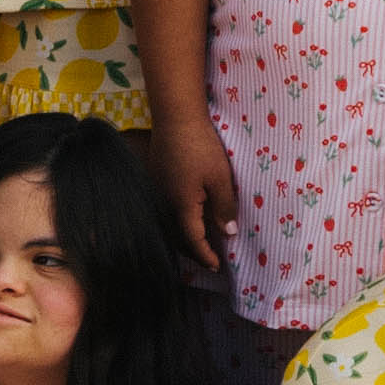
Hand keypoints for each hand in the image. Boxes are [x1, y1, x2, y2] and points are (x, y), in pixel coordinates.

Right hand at [151, 108, 240, 286]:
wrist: (176, 118)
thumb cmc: (201, 147)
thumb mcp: (220, 179)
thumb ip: (224, 208)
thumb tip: (228, 234)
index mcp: (182, 206)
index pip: (193, 240)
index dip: (205, 256)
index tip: (217, 266)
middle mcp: (165, 202)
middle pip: (176, 237)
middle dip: (192, 252)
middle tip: (209, 260)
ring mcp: (157, 190)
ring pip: (169, 224)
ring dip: (183, 237)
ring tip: (199, 242)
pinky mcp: (156, 178)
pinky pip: (166, 209)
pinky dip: (177, 220)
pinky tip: (187, 215)